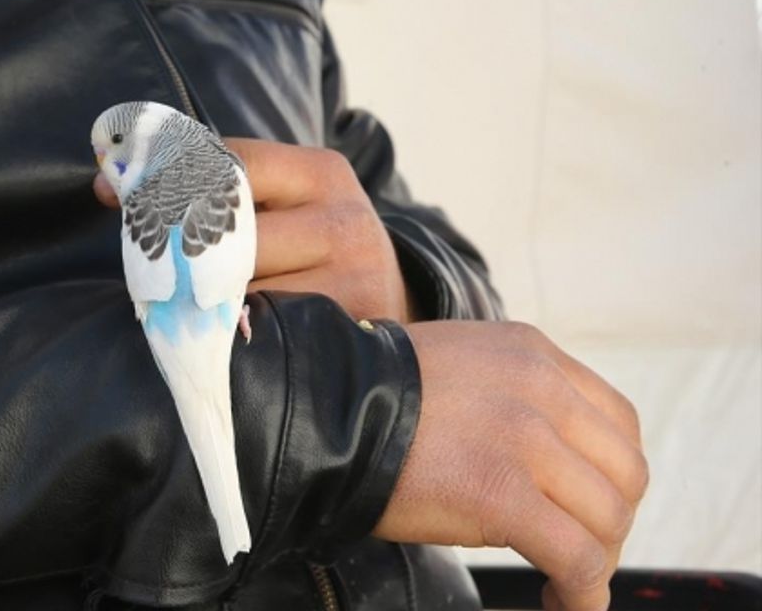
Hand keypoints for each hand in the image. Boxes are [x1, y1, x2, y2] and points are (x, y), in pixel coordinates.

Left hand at [93, 137, 413, 321]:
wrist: (386, 308)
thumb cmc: (309, 251)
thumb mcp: (279, 207)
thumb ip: (210, 192)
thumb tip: (107, 187)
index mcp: (322, 173)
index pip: (233, 164)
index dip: (168, 178)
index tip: (113, 195)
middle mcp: (346, 221)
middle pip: (234, 233)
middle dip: (180, 251)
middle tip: (142, 268)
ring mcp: (356, 280)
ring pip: (245, 291)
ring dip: (203, 304)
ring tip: (180, 311)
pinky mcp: (350, 333)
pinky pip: (267, 336)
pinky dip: (234, 340)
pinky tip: (217, 343)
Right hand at [377, 321, 647, 610]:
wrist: (315, 410)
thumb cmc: (366, 399)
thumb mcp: (455, 367)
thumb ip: (506, 394)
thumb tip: (536, 457)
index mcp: (531, 354)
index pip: (616, 421)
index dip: (612, 476)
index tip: (587, 509)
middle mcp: (541, 388)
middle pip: (624, 472)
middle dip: (610, 524)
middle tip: (576, 555)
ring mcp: (525, 439)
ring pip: (608, 519)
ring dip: (597, 563)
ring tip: (564, 585)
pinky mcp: (503, 495)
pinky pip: (576, 559)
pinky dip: (582, 595)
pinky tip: (562, 605)